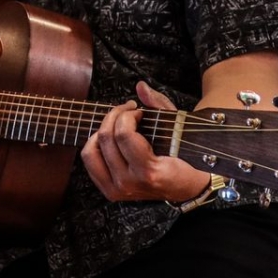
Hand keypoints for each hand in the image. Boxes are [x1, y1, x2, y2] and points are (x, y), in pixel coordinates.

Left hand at [81, 81, 211, 202]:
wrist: (188, 188)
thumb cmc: (185, 159)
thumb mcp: (178, 130)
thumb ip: (159, 105)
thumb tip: (140, 86)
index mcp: (150, 172)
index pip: (123, 135)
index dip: (127, 115)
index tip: (137, 111)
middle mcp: (130, 183)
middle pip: (105, 139)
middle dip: (115, 117)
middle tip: (126, 111)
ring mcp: (118, 189)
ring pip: (91, 150)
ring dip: (102, 130)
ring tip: (116, 124)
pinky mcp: (109, 190)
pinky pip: (90, 161)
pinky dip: (95, 145)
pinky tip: (109, 138)